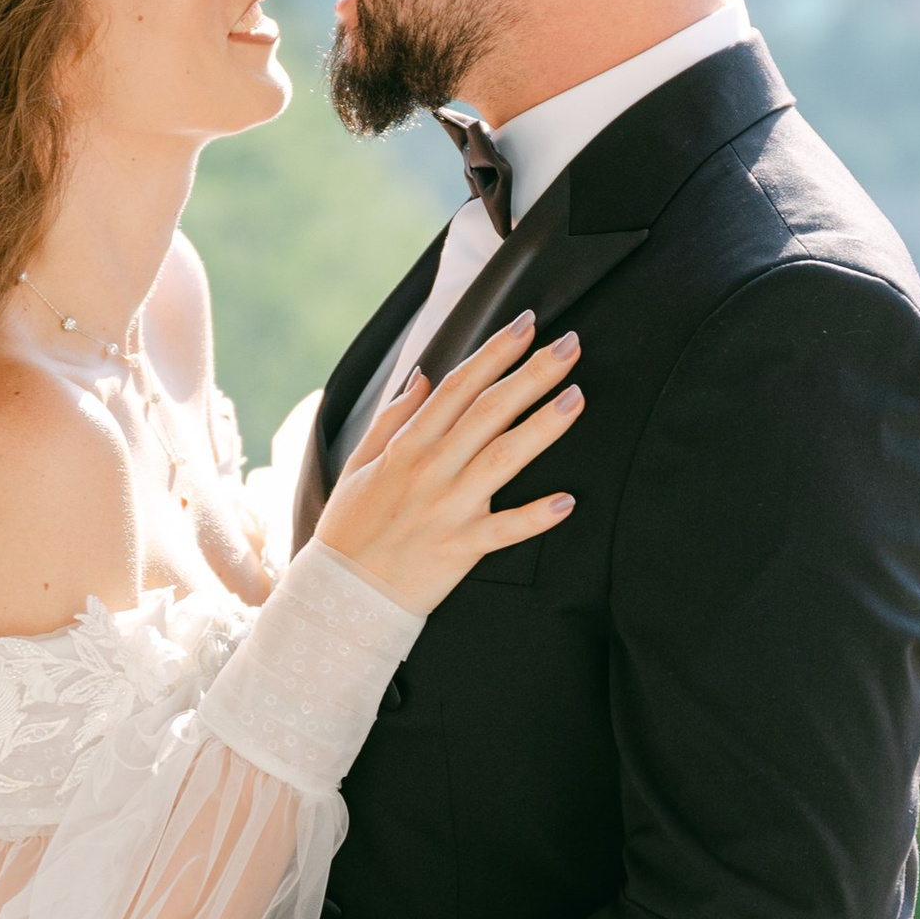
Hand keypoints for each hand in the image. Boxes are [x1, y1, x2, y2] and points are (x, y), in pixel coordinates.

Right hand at [315, 310, 580, 613]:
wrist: (342, 594)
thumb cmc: (350, 528)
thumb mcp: (358, 463)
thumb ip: (392, 419)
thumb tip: (423, 377)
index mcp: (407, 446)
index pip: (458, 387)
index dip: (494, 353)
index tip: (526, 324)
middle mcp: (431, 470)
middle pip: (489, 411)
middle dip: (531, 374)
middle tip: (570, 345)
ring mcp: (448, 508)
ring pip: (503, 458)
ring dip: (542, 427)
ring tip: (577, 397)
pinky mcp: (461, 548)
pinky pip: (505, 530)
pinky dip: (535, 517)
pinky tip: (568, 502)